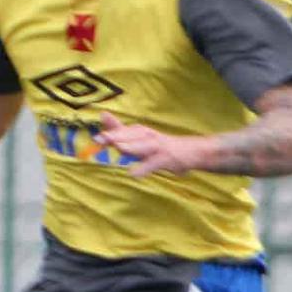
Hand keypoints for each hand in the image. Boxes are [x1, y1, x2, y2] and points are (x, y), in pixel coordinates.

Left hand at [94, 112, 209, 176]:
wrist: (192, 151)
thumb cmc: (159, 146)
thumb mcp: (140, 139)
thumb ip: (120, 131)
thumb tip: (102, 116)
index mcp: (141, 132)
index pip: (124, 127)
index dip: (111, 125)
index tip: (100, 122)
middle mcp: (148, 136)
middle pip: (131, 135)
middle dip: (116, 136)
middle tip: (100, 138)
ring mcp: (158, 147)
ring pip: (143, 146)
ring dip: (131, 146)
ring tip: (118, 148)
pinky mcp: (166, 159)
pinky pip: (154, 164)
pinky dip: (144, 169)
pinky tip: (134, 174)